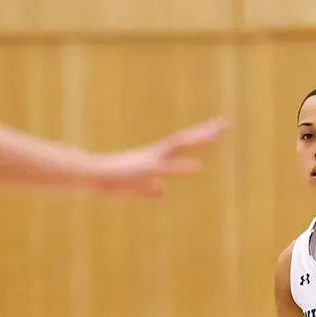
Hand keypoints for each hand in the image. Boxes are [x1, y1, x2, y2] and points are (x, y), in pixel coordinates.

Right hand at [92, 118, 229, 197]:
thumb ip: (149, 190)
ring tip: (216, 136)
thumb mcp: (135, 188)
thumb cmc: (110, 180)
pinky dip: (182, 168)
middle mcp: (155, 155)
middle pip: (184, 140)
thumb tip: (162, 192)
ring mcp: (151, 161)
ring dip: (196, 141)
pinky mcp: (144, 170)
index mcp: (155, 158)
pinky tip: (197, 168)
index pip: (181, 145)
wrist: (90, 175)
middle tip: (225, 124)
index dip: (199, 138)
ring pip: (177, 147)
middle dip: (204, 133)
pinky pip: (166, 168)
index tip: (216, 130)